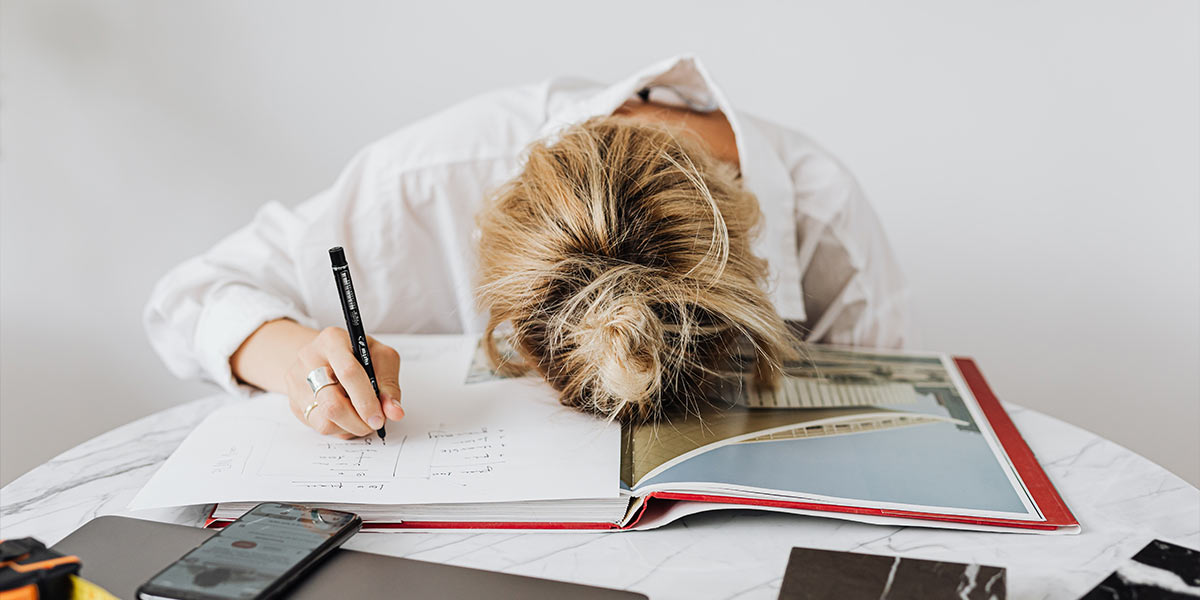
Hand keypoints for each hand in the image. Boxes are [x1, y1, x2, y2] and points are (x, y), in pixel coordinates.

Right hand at [284, 327, 404, 437]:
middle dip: (359, 421)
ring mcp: (297, 382)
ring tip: (361, 418)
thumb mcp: (381, 359)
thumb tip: (394, 412)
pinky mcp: (294, 402)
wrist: (326, 356)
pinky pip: (318, 427)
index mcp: (332, 341)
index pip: (349, 373)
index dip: (366, 401)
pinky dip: (340, 428)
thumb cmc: (358, 355)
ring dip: (350, 427)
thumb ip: (389, 385)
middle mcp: (309, 359)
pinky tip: (347, 417)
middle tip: (374, 424)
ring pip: (325, 421)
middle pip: (332, 404)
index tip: (379, 418)